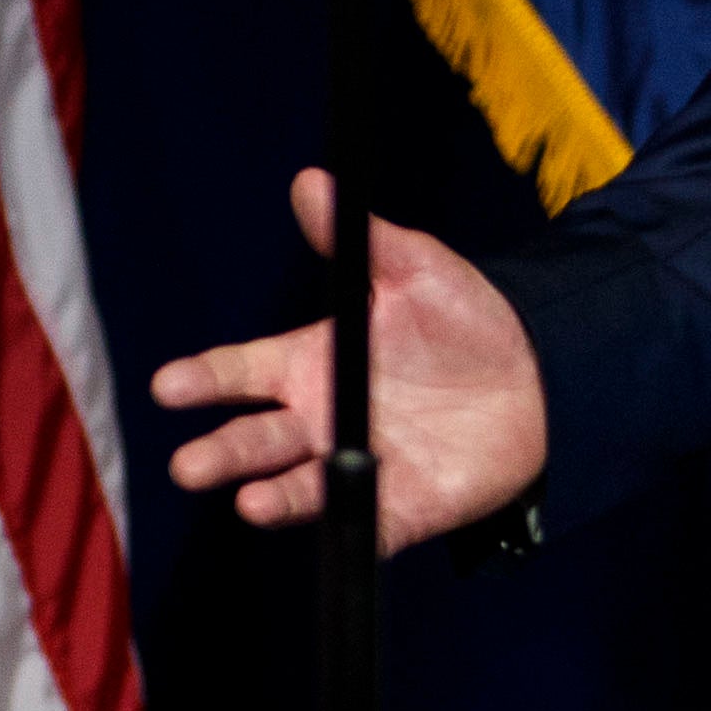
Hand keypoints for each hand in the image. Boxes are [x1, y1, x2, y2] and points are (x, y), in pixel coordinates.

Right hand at [150, 172, 547, 556]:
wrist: (541, 375)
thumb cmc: (463, 322)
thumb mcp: (417, 272)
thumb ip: (362, 239)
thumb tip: (312, 181)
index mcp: (308, 364)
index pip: (238, 373)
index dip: (202, 379)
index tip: (170, 385)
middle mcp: (319, 420)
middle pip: (255, 440)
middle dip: (221, 454)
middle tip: (190, 466)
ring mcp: (356, 465)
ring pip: (298, 488)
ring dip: (273, 496)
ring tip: (251, 501)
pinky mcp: (401, 503)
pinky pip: (372, 523)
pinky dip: (356, 528)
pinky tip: (343, 529)